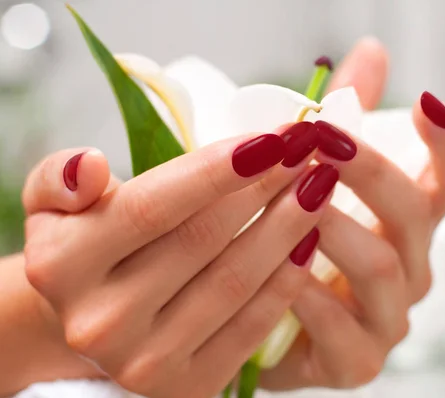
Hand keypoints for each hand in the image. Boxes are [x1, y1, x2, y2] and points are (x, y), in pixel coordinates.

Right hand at [23, 130, 335, 396]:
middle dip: (267, 188)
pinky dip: (287, 281)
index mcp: (62, 265)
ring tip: (320, 186)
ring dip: (289, 229)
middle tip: (309, 151)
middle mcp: (100, 321)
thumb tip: (89, 165)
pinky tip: (310, 240)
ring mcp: (145, 362)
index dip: (218, 170)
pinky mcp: (188, 386)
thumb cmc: (87, 248)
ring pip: (235, 283)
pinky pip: (251, 327)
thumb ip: (60, 178)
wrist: (92, 320)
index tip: (274, 138)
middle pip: (204, 241)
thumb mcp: (55, 207)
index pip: (153, 207)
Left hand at [261, 38, 444, 389]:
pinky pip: (343, 330)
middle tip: (323, 140)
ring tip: (295, 201)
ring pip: (383, 268)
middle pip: (414, 213)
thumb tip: (371, 54)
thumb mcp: (317, 177)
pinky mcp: (357, 362)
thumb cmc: (296, 244)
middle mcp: (410, 267)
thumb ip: (346, 117)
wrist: (259, 321)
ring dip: (338, 229)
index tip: (425, 103)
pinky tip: (282, 272)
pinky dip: (310, 297)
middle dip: (370, 172)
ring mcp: (388, 318)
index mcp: (408, 223)